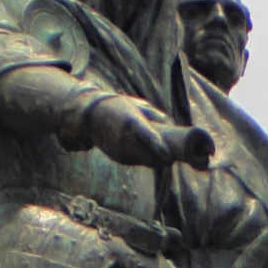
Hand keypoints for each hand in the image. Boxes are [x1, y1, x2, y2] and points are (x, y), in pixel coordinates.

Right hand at [86, 95, 213, 169]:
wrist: (90, 118)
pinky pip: (139, 162)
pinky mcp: (120, 159)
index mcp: (132, 123)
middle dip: (166, 157)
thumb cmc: (118, 107)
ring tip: (168, 154)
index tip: (172, 152)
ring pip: (147, 161)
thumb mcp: (137, 105)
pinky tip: (154, 154)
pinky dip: (148, 159)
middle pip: (151, 156)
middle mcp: (126, 140)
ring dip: (159, 160)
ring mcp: (122, 152)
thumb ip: (155, 116)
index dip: (161, 148)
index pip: (149, 138)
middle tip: (177, 153)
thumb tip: (172, 127)